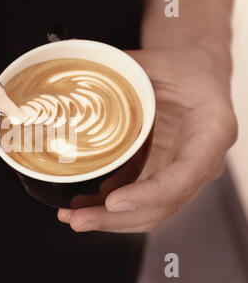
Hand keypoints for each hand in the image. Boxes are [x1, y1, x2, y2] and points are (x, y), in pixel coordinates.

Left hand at [57, 47, 237, 232]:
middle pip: (163, 205)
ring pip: (150, 212)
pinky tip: (82, 205)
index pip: (185, 173)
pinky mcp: (162, 177)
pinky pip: (140, 202)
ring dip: (110, 220)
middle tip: (78, 218)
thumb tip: (73, 65)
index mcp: (211, 130)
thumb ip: (122, 69)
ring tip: (72, 216)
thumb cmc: (182, 70)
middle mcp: (201, 162)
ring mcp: (182, 175)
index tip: (113, 201)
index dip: (148, 194)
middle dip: (117, 218)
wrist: (195, 78)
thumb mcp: (156, 62)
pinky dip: (111, 209)